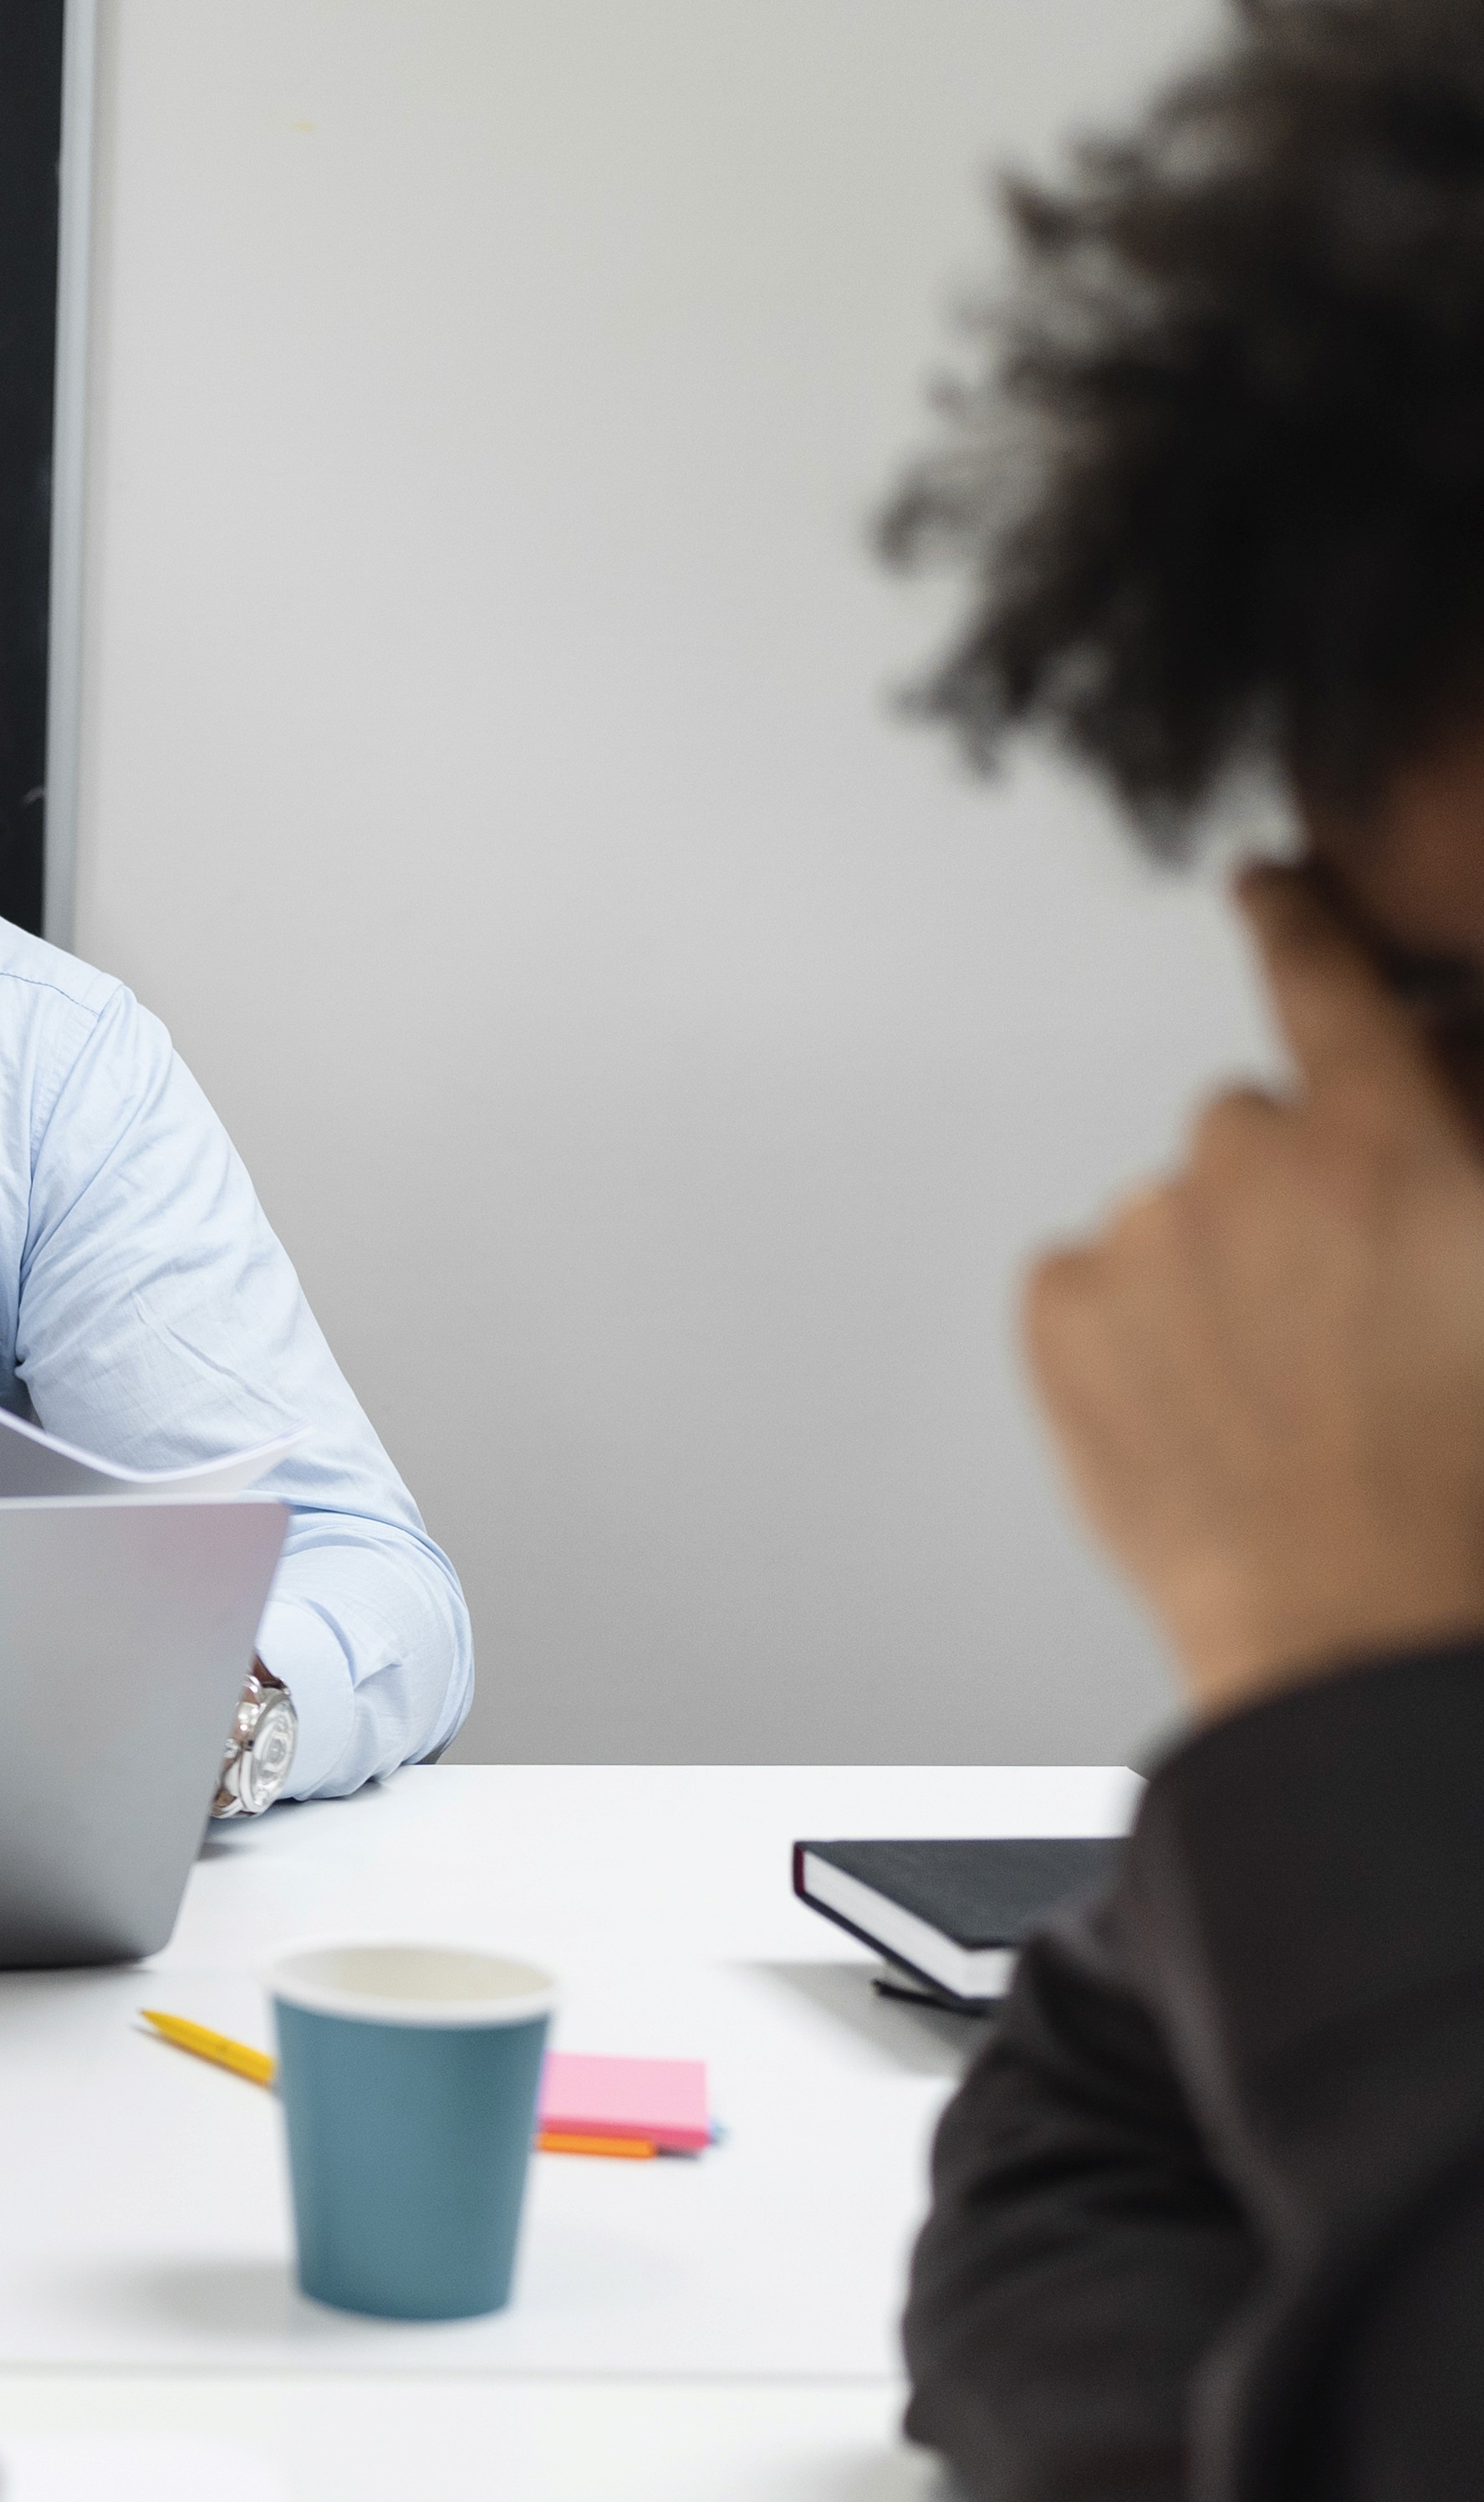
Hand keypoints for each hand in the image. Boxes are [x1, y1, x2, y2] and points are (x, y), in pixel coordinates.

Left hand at [1027, 867, 1483, 1718]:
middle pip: (1249, 1124)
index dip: (1296, 924)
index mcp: (1387, 1140)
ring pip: (1170, 1218)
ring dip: (1213, 1271)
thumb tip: (1429, 1103)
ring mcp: (1139, 1239)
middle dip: (1291, 1189)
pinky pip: (1087, 1286)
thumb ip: (1462, 1162)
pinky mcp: (1059, 1317)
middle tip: (1346, 1308)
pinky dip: (1130, 1328)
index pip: (1324, 982)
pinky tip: (1204, 1407)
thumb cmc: (1475, 1472)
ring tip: (1282, 1386)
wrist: (1367, 1617)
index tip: (1263, 884)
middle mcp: (1248, 1162)